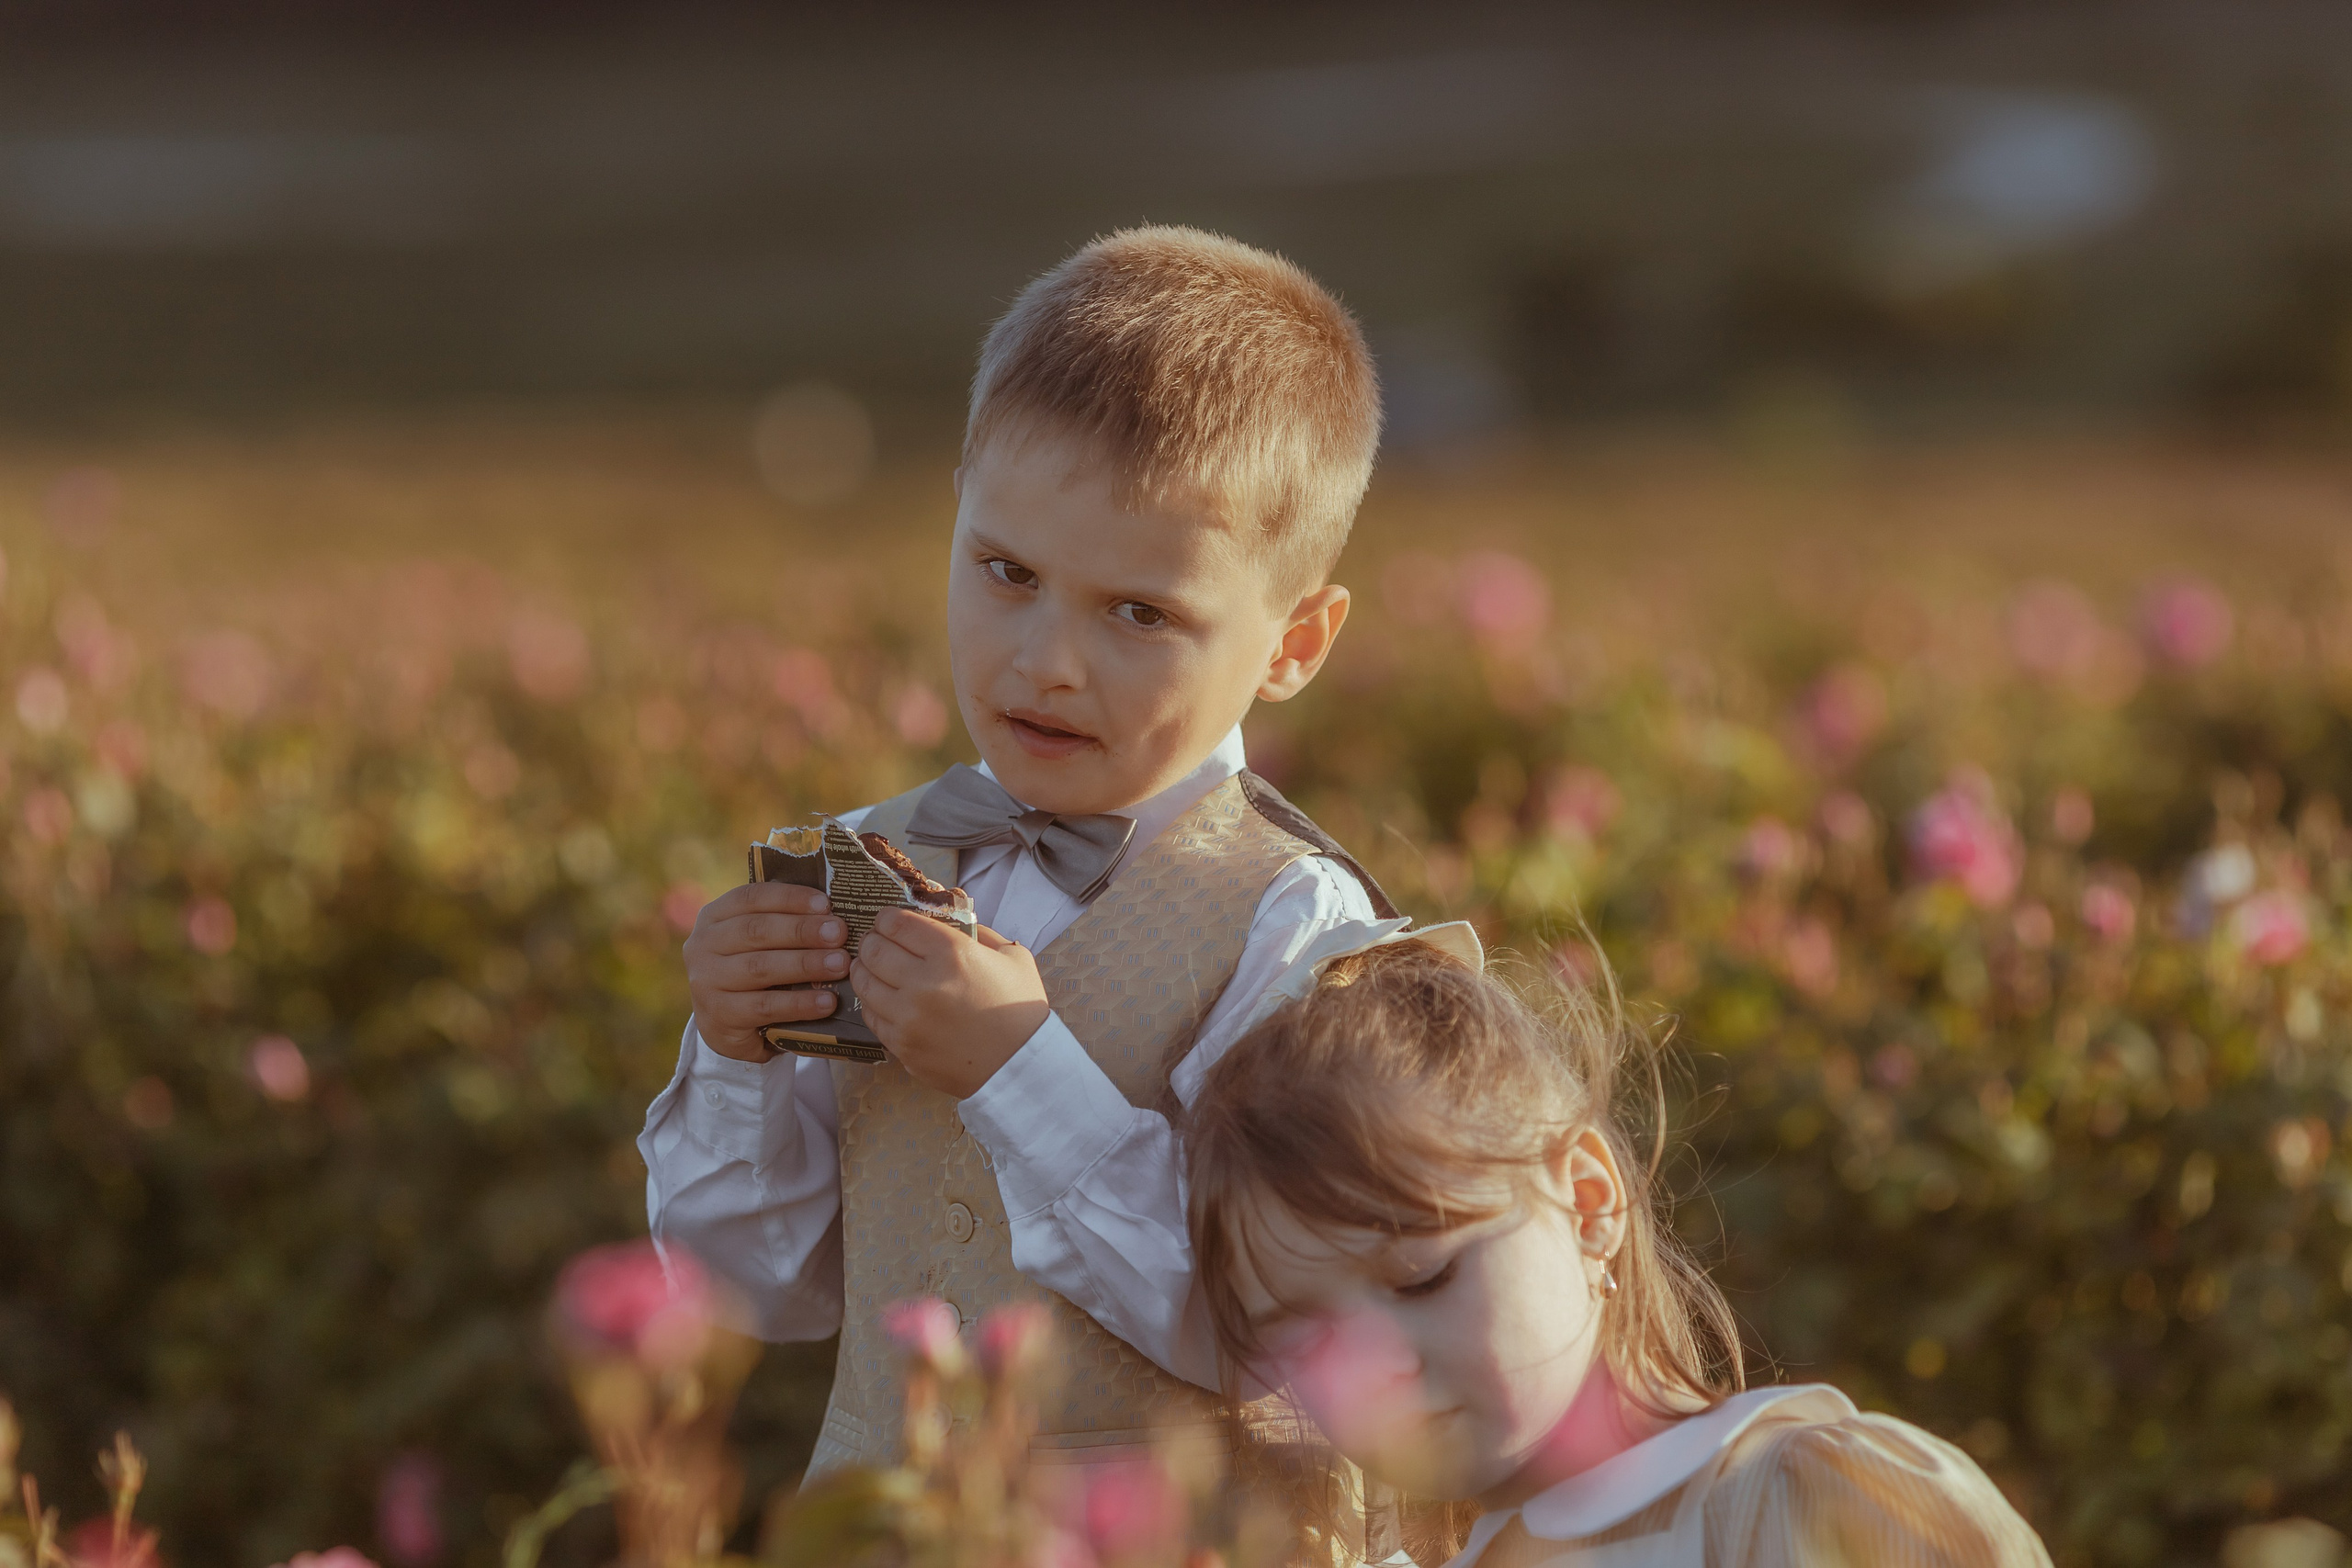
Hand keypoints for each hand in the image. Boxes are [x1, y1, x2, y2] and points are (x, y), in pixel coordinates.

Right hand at [683, 882, 849, 1060]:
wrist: (724, 1024)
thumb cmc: (750, 969)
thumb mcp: (755, 943)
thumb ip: (782, 924)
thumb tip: (833, 914)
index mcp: (714, 917)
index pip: (751, 898)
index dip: (789, 898)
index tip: (825, 904)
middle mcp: (703, 945)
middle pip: (756, 931)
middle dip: (802, 930)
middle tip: (838, 933)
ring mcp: (706, 982)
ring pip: (760, 968)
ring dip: (804, 964)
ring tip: (839, 964)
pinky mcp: (718, 1016)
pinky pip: (764, 1006)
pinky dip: (799, 1003)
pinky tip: (826, 1001)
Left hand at [850, 909, 1049, 1096]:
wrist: (1020, 1066)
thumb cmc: (1020, 1008)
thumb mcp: (1011, 956)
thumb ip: (978, 932)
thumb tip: (946, 921)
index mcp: (952, 953)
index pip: (896, 923)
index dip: (887, 917)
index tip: (888, 919)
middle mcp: (923, 982)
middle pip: (873, 949)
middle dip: (872, 940)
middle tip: (877, 941)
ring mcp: (908, 1017)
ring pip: (863, 982)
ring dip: (864, 969)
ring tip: (873, 967)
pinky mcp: (901, 1045)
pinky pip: (871, 1015)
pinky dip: (873, 1001)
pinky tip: (884, 997)